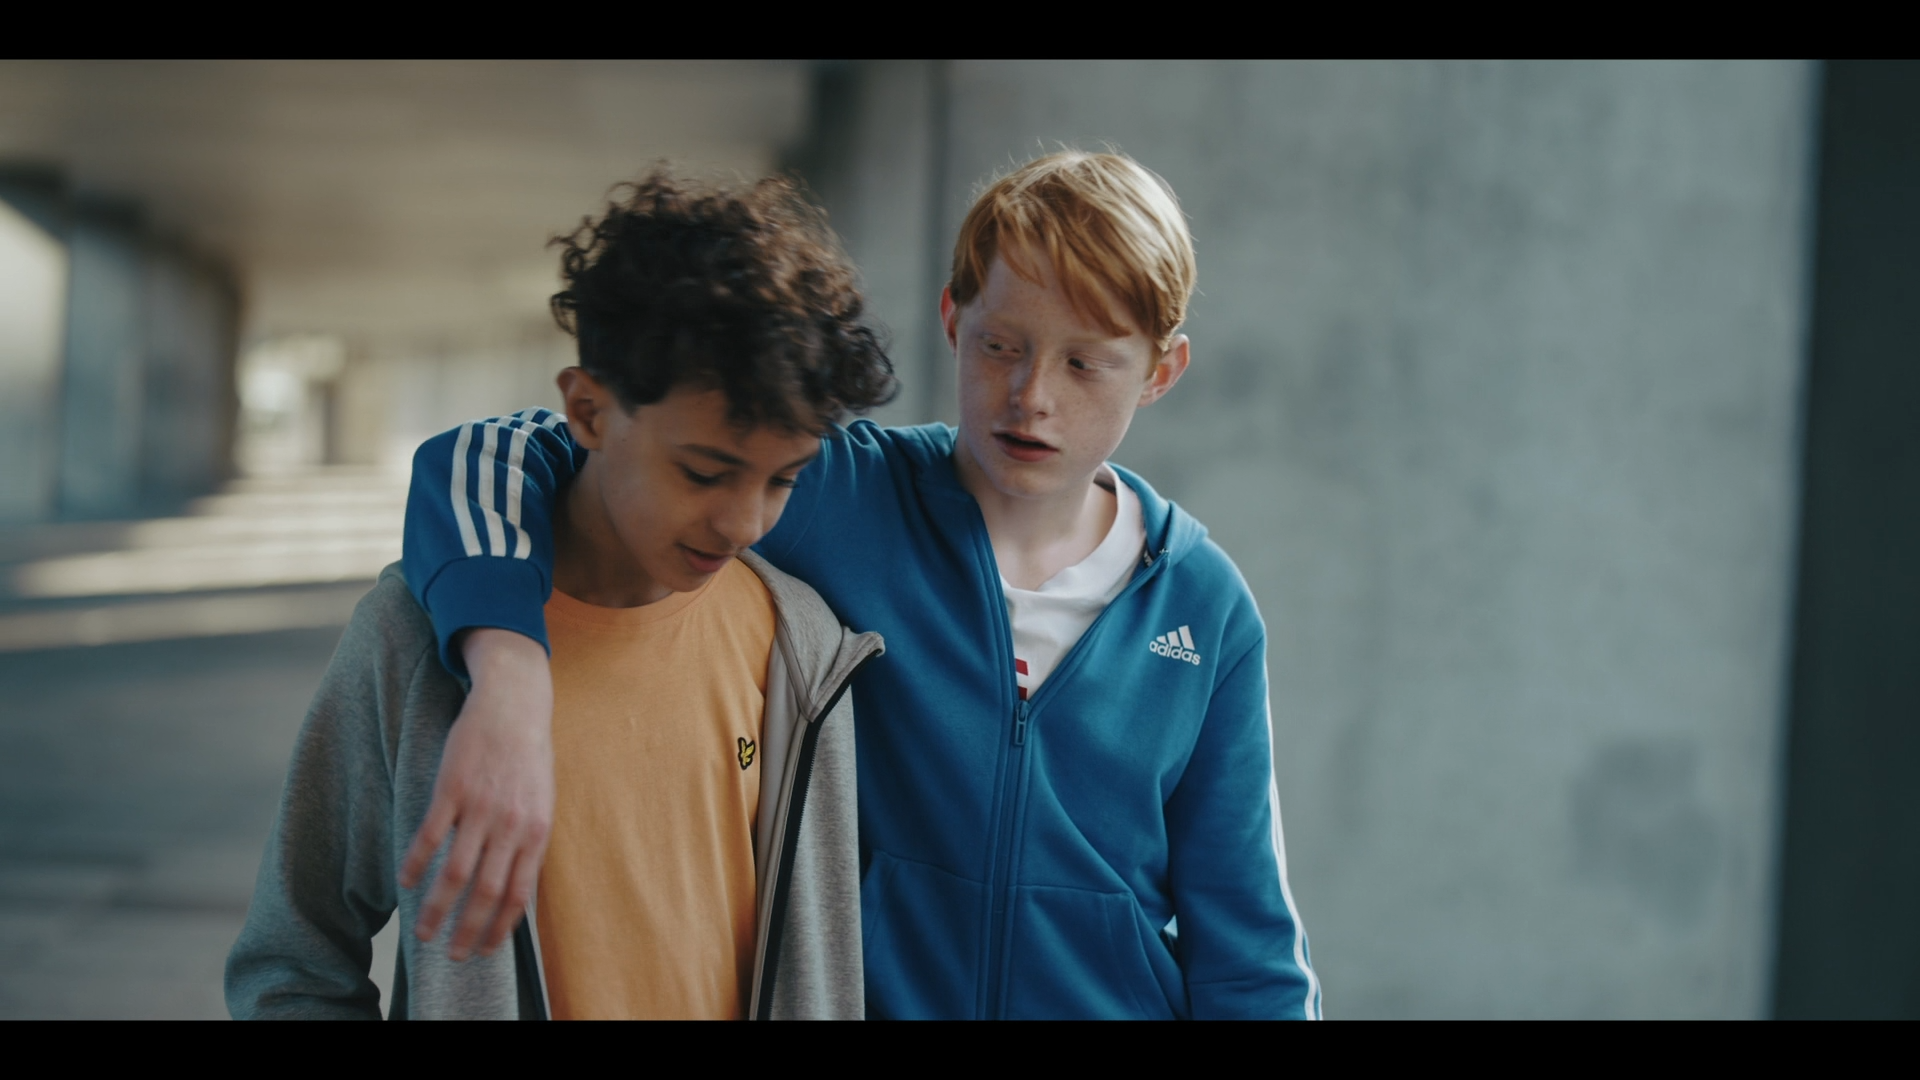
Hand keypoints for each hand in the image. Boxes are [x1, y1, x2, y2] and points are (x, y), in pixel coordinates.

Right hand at [399, 628, 554, 960]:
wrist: (515, 706)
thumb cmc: (529, 759)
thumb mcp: (542, 803)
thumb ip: (529, 844)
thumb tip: (517, 889)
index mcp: (536, 832)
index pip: (518, 894)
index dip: (500, 927)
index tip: (484, 951)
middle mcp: (509, 825)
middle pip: (486, 892)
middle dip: (466, 929)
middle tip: (450, 955)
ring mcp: (480, 807)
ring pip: (454, 872)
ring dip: (436, 907)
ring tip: (422, 932)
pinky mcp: (452, 789)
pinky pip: (429, 836)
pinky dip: (415, 864)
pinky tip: (405, 881)